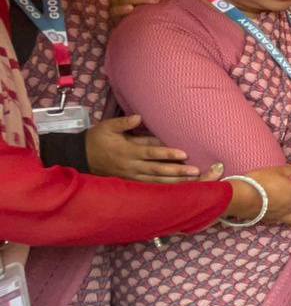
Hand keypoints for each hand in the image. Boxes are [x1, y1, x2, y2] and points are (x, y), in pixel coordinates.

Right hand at [85, 114, 202, 182]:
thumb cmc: (97, 139)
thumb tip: (139, 117)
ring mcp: (131, 176)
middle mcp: (131, 166)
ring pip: (156, 181)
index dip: (167, 153)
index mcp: (127, 151)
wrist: (80, 157)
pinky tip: (180, 188)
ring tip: (193, 180)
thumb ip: (123, 123)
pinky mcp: (131, 183)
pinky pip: (151, 186)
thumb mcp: (107, 127)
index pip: (150, 153)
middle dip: (177, 171)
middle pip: (157, 170)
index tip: (184, 153)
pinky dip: (165, 188)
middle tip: (196, 171)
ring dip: (175, 181)